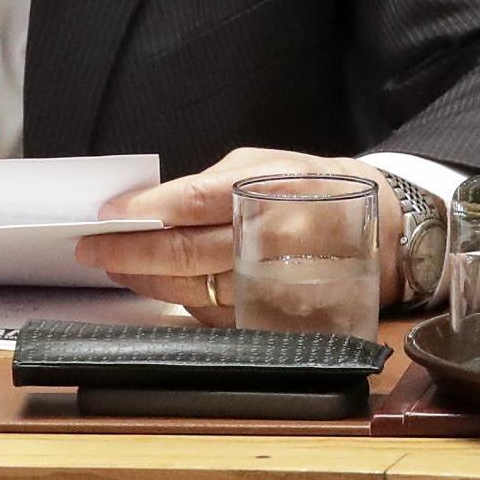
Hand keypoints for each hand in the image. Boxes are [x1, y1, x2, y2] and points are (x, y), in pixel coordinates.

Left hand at [74, 146, 401, 325]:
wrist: (389, 234)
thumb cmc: (317, 186)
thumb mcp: (269, 162)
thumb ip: (213, 182)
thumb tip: (154, 201)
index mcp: (265, 191)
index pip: (192, 203)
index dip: (143, 211)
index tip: (104, 216)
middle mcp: (269, 242)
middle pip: (184, 254)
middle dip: (128, 253)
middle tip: (90, 248)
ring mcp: (273, 285)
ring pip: (192, 290)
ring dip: (145, 280)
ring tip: (114, 265)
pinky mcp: (277, 317)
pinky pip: (215, 314)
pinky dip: (179, 300)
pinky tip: (157, 285)